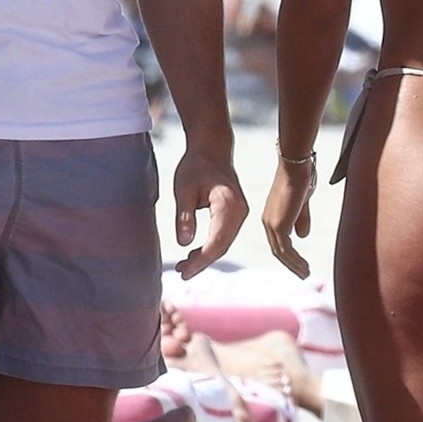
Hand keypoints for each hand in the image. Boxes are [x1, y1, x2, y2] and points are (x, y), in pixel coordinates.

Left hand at [172, 148, 247, 279]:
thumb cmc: (196, 166)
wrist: (212, 149)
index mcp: (227, 204)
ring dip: (206, 257)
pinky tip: (194, 253)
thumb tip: (184, 243)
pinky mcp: (237, 214)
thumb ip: (184, 217)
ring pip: (224, 243)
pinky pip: (224, 236)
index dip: (200, 260)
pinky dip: (211, 247)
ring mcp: (241, 213)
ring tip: (184, 266)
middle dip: (202, 262)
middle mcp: (239, 211)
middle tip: (181, 273)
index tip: (184, 271)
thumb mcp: (183, 189)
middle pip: (222, 246)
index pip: (216, 241)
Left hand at [263, 155, 315, 279]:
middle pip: (278, 250)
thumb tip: (302, 236)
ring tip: (306, 274)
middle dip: (291, 264)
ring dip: (294, 266)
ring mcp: (272, 223)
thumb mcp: (302, 202)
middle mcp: (268, 221)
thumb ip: (301, 219)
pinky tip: (304, 268)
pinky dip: (295, 261)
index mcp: (272, 215)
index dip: (289, 255)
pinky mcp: (278, 225)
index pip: (278, 241)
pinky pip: (286, 249)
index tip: (301, 264)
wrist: (295, 166)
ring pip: (281, 252)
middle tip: (303, 274)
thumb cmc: (300, 177)